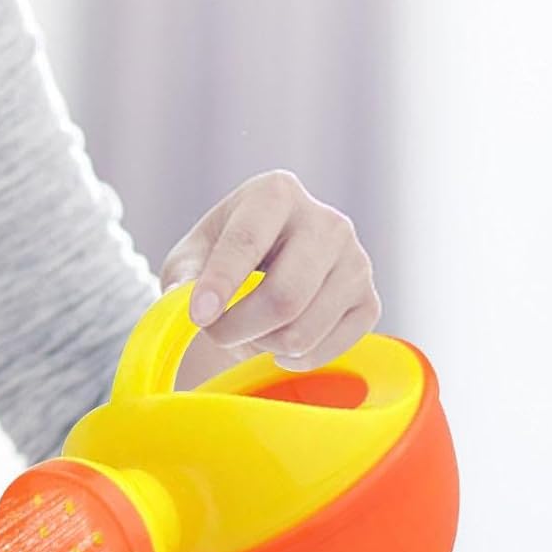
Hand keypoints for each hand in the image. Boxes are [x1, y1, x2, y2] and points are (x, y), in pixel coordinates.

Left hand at [160, 169, 380, 375]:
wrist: (264, 270)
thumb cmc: (219, 259)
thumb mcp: (191, 257)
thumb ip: (183, 274)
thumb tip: (185, 296)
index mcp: (275, 194)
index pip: (248, 241)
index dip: (220, 283)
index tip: (198, 315)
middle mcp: (326, 221)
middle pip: (284, 296)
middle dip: (239, 328)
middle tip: (215, 333)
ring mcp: (355, 260)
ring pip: (304, 330)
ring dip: (264, 345)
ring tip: (250, 330)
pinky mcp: (369, 300)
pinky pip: (331, 348)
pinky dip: (295, 358)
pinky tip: (279, 342)